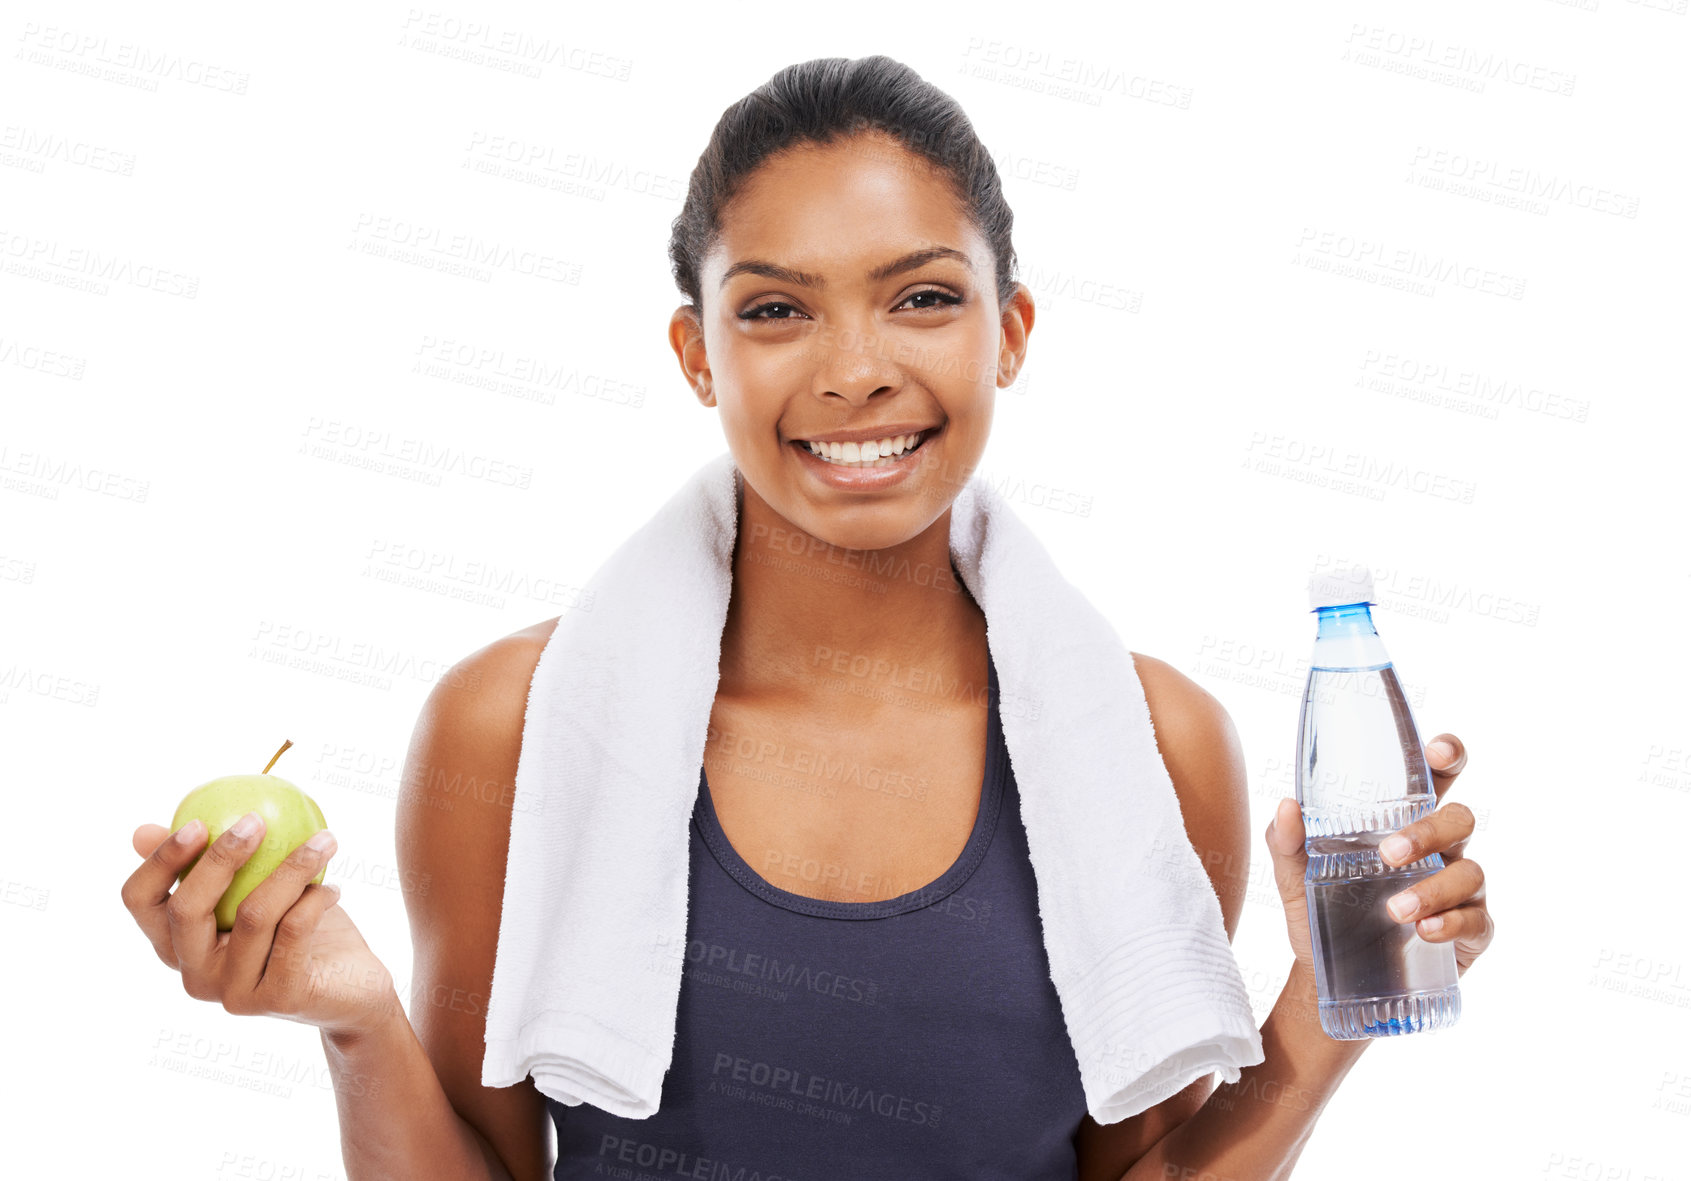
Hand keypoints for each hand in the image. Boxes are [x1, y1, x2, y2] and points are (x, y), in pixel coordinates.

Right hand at [120, 816, 399, 1038]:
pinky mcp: (278, 999)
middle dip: (218, 858)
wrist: (351, 990)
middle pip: (187, 910)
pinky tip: (332, 887)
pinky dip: (315, 899)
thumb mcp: (252, 889)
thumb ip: (208, 862)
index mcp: (177, 944)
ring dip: (293, 867)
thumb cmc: (296, 929)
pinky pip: (293, 932)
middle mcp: (195, 974)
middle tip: (256, 820)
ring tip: (324, 841)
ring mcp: (233, 993)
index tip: (198, 821)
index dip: (159, 860)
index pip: (141, 902)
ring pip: (252, 915)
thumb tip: (141, 830)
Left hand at [1266, 733, 1494, 976]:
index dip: (1448, 757)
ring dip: (1433, 889)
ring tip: (1395, 911)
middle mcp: (1439, 849)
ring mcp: (1458, 890)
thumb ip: (1287, 839)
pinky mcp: (1469, 932)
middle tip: (1389, 854)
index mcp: (1403, 822)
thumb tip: (1287, 807)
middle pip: (1460, 819)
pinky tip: (1424, 931)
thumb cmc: (1321, 907)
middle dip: (1431, 830)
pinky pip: (1476, 921)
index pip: (1436, 779)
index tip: (1438, 754)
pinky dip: (1452, 923)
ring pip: (1470, 872)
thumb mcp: (1295, 874)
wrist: (1328, 975)